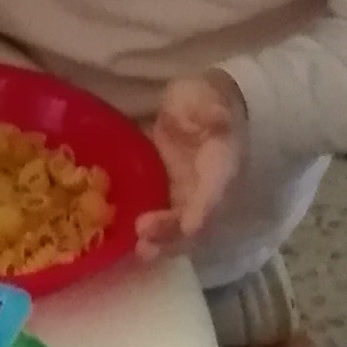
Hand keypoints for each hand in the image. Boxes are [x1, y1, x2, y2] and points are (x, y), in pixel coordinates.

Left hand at [137, 73, 247, 248]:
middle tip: (146, 237)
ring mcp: (186, 194)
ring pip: (178, 227)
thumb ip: (210, 109)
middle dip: (173, 232)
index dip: (203, 209)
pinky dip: (148, 233)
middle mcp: (205, 187)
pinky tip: (126, 242)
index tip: (190, 225)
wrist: (200, 104)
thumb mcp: (206, 96)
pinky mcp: (166, 195)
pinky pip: (161, 219)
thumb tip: (218, 115)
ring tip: (141, 251)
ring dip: (162, 241)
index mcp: (219, 163)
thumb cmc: (204, 99)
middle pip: (194, 219)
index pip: (214, 190)